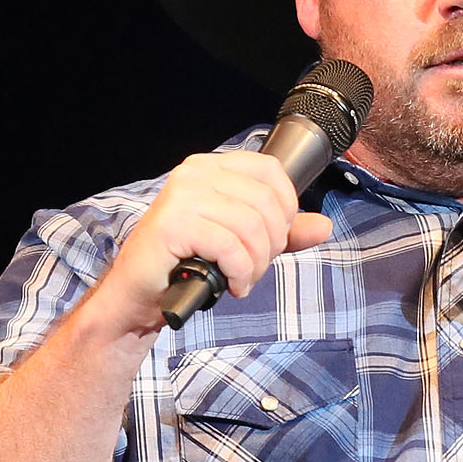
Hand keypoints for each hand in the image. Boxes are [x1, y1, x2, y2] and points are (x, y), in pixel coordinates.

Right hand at [102, 151, 332, 332]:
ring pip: (251, 227)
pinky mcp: (173, 223)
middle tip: (254, 268)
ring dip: (255, 264)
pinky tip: (231, 285)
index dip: (287, 206)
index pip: (270, 170)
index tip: (275, 237)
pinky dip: (240, 272)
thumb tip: (323, 226)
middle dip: (271, 245)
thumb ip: (284, 233)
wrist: (139, 295)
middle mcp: (195, 173)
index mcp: (211, 167)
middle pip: (266, 202)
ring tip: (242, 279)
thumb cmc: (187, 264)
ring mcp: (182, 195)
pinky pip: (230, 246)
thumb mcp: (244, 244)